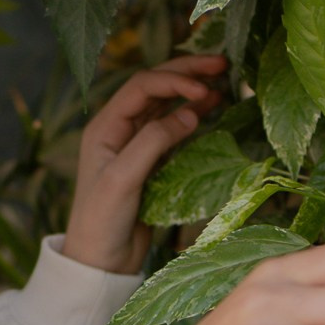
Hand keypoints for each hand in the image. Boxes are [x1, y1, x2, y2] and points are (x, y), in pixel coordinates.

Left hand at [63, 53, 229, 273]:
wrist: (101, 261)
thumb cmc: (102, 221)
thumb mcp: (123, 179)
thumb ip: (153, 142)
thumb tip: (191, 112)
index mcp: (105, 127)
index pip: (142, 86)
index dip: (174, 80)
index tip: (204, 88)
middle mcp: (119, 129)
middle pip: (156, 88)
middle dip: (187, 72)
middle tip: (222, 62)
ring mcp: (137, 144)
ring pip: (168, 106)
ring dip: (194, 91)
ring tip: (224, 79)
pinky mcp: (153, 162)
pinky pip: (175, 129)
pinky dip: (195, 115)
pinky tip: (214, 106)